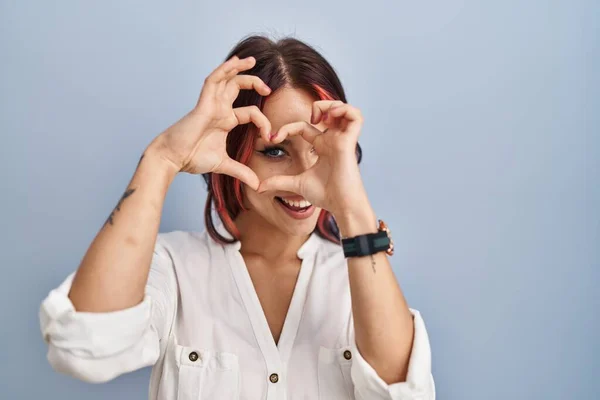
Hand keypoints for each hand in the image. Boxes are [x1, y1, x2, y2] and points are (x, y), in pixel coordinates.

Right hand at [149, 55, 271, 189]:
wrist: (172, 158)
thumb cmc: (192, 158)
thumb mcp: (224, 165)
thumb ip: (242, 172)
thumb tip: (257, 185)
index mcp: (225, 120)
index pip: (250, 112)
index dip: (263, 121)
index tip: (269, 137)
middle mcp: (219, 109)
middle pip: (237, 87)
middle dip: (254, 82)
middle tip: (269, 88)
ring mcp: (211, 104)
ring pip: (226, 79)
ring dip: (238, 68)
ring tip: (251, 60)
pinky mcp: (203, 104)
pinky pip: (213, 81)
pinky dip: (223, 70)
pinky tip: (233, 63)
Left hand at [257, 101, 369, 216]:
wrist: (340, 205)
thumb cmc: (325, 195)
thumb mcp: (296, 184)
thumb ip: (278, 182)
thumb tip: (258, 187)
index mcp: (321, 147)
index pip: (303, 126)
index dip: (287, 128)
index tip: (272, 138)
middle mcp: (332, 140)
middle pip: (328, 110)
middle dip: (317, 106)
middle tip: (307, 119)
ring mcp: (342, 139)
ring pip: (343, 108)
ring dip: (330, 105)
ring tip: (320, 116)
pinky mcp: (350, 141)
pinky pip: (355, 116)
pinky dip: (344, 110)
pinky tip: (330, 117)